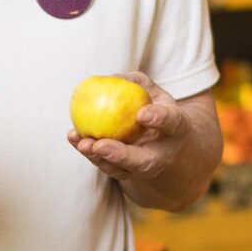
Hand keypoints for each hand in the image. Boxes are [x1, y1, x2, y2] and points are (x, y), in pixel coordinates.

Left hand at [66, 72, 188, 186]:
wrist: (173, 151)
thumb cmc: (162, 114)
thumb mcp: (159, 96)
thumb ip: (139, 84)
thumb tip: (112, 76)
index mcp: (177, 130)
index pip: (171, 123)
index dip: (158, 119)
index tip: (142, 114)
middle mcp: (163, 155)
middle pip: (143, 161)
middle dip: (121, 156)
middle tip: (100, 145)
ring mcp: (144, 169)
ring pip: (120, 170)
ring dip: (98, 158)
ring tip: (82, 142)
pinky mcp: (127, 174)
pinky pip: (106, 166)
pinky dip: (89, 153)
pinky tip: (74, 137)